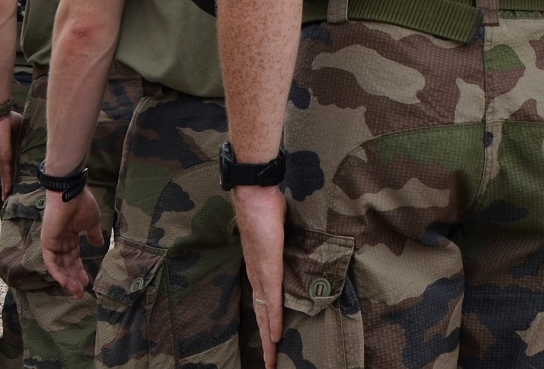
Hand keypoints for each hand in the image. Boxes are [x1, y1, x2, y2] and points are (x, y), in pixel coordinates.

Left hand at [0, 112, 22, 197]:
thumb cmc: (8, 118)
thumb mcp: (21, 126)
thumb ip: (27, 133)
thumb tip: (36, 134)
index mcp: (11, 149)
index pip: (13, 163)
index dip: (15, 172)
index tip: (18, 180)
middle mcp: (6, 156)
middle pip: (7, 173)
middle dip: (8, 184)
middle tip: (9, 196)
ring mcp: (3, 157)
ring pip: (5, 176)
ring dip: (6, 188)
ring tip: (7, 200)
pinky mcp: (3, 157)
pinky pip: (6, 173)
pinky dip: (7, 183)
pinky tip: (7, 193)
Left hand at [41, 187, 103, 297]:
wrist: (70, 194)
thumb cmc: (82, 204)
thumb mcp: (92, 222)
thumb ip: (93, 234)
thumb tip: (100, 244)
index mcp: (71, 237)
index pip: (74, 258)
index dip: (80, 270)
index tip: (87, 282)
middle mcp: (61, 242)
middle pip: (67, 266)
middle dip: (74, 279)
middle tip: (81, 292)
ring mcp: (53, 243)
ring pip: (59, 267)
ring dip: (67, 280)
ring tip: (76, 291)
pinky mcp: (47, 243)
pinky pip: (51, 262)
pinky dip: (58, 273)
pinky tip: (66, 283)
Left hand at [232, 186, 286, 368]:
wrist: (254, 192)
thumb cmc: (266, 204)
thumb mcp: (276, 228)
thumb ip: (280, 239)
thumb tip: (289, 238)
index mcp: (258, 267)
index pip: (263, 303)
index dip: (267, 325)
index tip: (270, 344)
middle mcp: (256, 275)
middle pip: (261, 317)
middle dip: (266, 344)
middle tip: (269, 365)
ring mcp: (261, 272)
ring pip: (265, 314)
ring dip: (268, 340)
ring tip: (271, 361)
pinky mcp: (268, 267)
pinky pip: (272, 299)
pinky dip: (275, 319)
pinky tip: (276, 336)